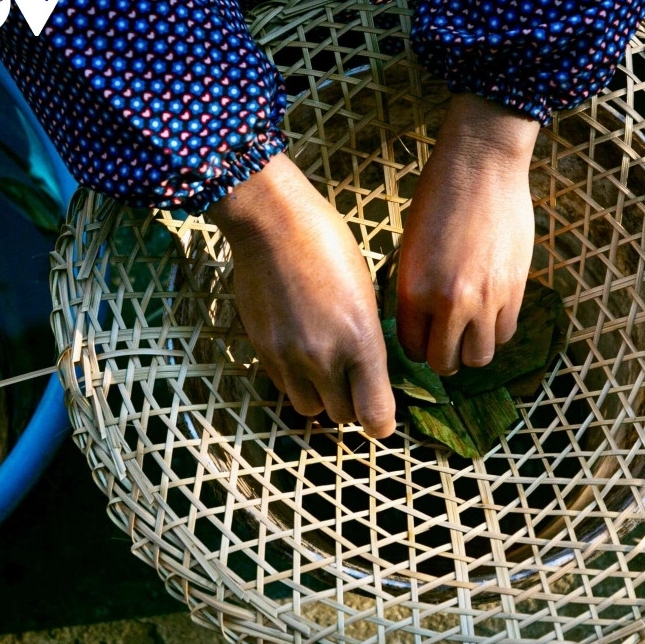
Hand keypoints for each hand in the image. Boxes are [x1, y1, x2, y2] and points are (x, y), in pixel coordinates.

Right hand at [207, 153, 394, 437]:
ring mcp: (288, 357)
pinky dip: (296, 380)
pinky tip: (301, 350)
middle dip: (352, 404)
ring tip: (326, 368)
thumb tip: (371, 372)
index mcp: (361, 340)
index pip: (375, 414)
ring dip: (321, 397)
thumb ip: (369, 339)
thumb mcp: (367, 290)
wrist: (270, 222)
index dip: (382, 421)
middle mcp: (324, 358)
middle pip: (342, 416)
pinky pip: (283, 386)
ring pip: (309, 408)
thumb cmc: (328, 243)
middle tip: (355, 382)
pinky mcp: (262, 350)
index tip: (382, 414)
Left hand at [396, 94, 539, 374]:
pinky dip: (497, 330)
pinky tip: (491, 311)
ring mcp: (487, 299)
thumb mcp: (411, 248)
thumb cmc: (438, 197)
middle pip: (446, 363)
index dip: (416, 347)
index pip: (412, 349)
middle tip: (444, 341)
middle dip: (443, 357)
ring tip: (469, 330)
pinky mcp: (516, 290)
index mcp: (415, 291)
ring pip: (480, 357)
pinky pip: (507, 332)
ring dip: (472, 348)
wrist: (482, 166)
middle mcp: (450, 303)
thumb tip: (421, 324)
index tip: (421, 337)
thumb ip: (416, 291)